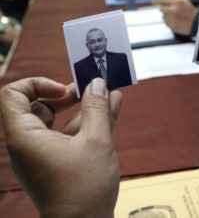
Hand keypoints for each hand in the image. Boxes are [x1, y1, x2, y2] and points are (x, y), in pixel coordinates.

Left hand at [0, 77, 121, 217]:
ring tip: (109, 92)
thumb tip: (97, 83)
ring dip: (85, 107)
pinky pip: (73, 135)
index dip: (37, 84)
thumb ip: (96, 109)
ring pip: (62, 121)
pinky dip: (89, 122)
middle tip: (90, 88)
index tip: (63, 90)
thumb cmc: (84, 188)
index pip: (13, 95)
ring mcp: (47, 153)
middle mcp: (30, 144)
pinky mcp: (62, 162)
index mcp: (25, 136)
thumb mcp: (95, 141)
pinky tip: (112, 108)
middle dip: (68, 94)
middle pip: (41, 106)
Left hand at [153, 0, 197, 35]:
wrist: (196, 22)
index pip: (163, 0)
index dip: (157, 1)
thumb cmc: (190, 11)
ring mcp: (172, 18)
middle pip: (161, 9)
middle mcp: (174, 10)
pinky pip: (166, 23)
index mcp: (177, 2)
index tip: (152, 2)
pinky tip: (176, 22)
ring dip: (167, 17)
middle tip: (171, 11)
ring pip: (163, 17)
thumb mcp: (184, 1)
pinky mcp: (172, 26)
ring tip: (176, 17)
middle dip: (165, 9)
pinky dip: (169, 23)